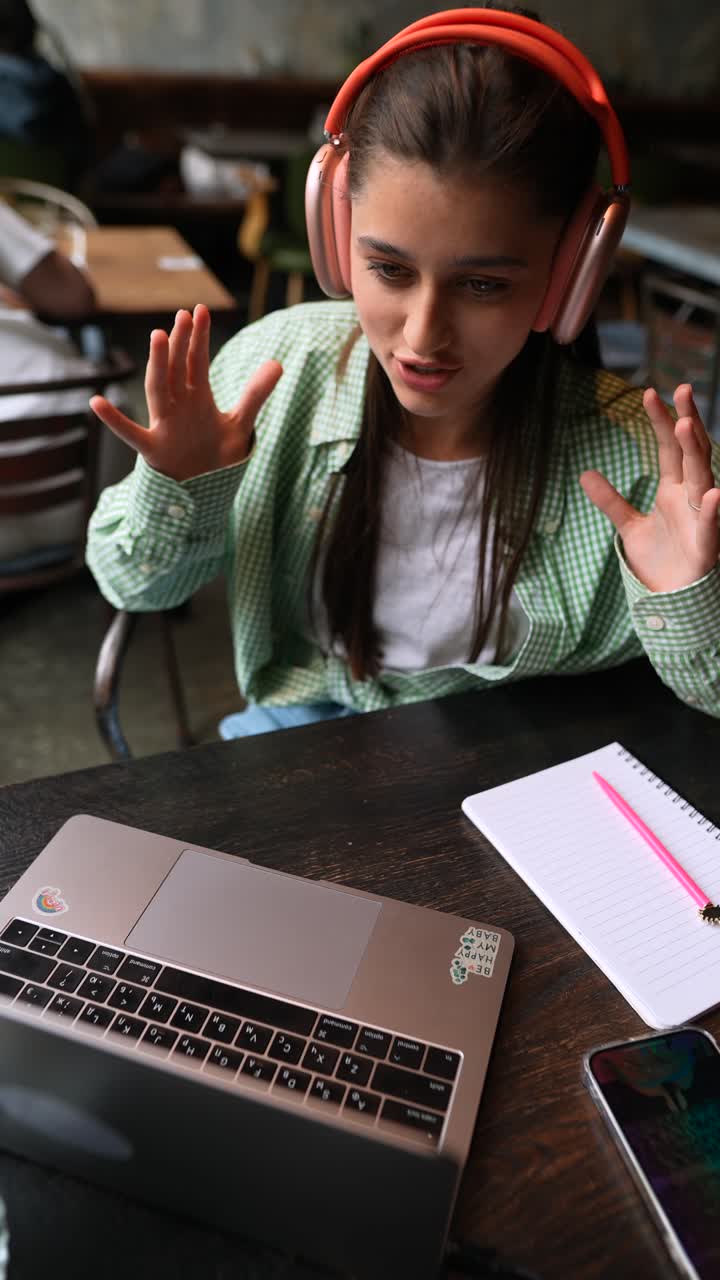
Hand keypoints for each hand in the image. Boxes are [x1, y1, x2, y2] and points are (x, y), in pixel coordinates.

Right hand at [90, 304, 282, 481]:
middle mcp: (178, 406)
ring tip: (158, 337)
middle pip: (178, 369)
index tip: (200, 310)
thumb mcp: (241, 425)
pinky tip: (96, 403)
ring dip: (158, 365)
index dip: (199, 337)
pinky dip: (114, 420)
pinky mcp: (154, 449)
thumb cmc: (216, 455)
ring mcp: (164, 425)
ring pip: (158, 389)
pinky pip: (131, 433)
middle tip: (183, 315)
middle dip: (181, 343)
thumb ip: (255, 394)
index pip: (197, 361)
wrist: (202, 491)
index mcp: (198, 398)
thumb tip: (278, 363)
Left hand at [580, 384, 719, 591]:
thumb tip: (584, 474)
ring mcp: (701, 521)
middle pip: (689, 454)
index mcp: (674, 491)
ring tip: (686, 427)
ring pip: (703, 481)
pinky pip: (711, 527)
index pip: (668, 449)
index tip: (651, 392)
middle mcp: (691, 499)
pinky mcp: (706, 549)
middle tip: (680, 390)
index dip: (661, 422)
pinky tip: (714, 494)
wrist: (672, 601)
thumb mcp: (629, 527)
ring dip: (696, 455)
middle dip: (685, 423)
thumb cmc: (659, 562)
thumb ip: (611, 501)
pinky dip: (713, 512)